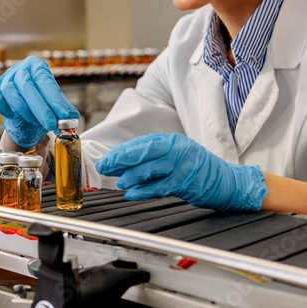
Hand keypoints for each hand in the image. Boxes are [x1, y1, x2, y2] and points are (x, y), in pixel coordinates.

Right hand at [0, 56, 79, 147]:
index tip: (64, 116)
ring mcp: (6, 77)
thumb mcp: (54, 103)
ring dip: (25, 111)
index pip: (46, 82)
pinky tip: (15, 116)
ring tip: (36, 122)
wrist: (25, 111)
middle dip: (41, 109)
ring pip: (11, 92)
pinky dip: (5, 109)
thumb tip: (72, 118)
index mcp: (38, 66)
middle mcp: (21, 68)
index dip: (55, 100)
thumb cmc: (41, 102)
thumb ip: (61, 109)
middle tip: (52, 124)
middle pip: (28, 86)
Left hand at [96, 132, 266, 210]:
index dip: (121, 152)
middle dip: (120, 160)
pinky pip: (160, 186)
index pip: (140, 144)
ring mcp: (182, 164)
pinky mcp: (186, 182)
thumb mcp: (177, 155)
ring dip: (131, 176)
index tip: (107, 160)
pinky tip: (133, 194)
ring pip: (149, 169)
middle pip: (142, 152)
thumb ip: (154, 157)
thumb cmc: (199, 169)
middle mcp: (176, 149)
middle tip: (105, 167)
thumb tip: (125, 162)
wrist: (229, 182)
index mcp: (171, 140)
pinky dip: (144, 191)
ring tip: (120, 182)